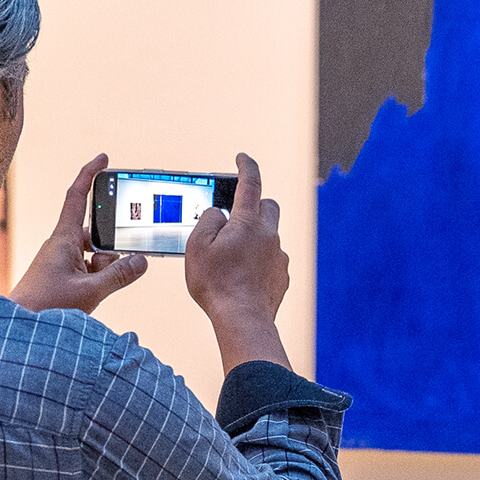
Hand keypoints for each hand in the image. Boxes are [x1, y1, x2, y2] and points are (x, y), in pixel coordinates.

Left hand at [9, 153, 148, 312]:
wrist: (17, 327)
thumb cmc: (45, 306)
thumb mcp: (90, 291)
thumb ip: (119, 276)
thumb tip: (142, 261)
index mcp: (63, 239)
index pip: (77, 197)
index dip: (90, 174)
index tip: (103, 159)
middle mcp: (61, 246)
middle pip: (96, 233)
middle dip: (111, 248)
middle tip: (111, 268)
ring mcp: (61, 262)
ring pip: (95, 255)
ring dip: (105, 269)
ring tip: (96, 291)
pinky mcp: (61, 277)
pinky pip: (88, 269)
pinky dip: (98, 279)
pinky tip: (95, 295)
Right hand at [184, 153, 292, 371]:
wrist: (243, 320)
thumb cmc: (217, 284)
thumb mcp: (197, 247)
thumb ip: (207, 221)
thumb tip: (219, 213)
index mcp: (248, 222)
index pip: (251, 183)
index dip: (246, 166)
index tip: (242, 159)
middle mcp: (269, 234)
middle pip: (268, 206)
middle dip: (254, 204)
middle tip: (235, 217)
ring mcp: (279, 255)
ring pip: (270, 235)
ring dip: (255, 237)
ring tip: (233, 257)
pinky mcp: (282, 275)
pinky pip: (272, 259)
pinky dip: (260, 261)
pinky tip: (243, 277)